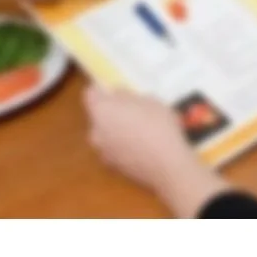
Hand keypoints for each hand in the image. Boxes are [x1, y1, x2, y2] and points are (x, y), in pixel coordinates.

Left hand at [84, 87, 199, 192]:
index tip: (116, 90)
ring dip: (118, 130)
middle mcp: (95, 131)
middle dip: (112, 111)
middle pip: (99, 116)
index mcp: (100, 110)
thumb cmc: (157, 126)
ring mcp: (103, 151)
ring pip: (107, 134)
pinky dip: (124, 146)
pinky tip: (144, 146)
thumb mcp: (148, 99)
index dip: (101, 90)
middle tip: (133, 109)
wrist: (167, 165)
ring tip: (141, 129)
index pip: (90, 94)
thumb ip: (128, 96)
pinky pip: (116, 149)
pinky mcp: (114, 167)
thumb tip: (118, 96)